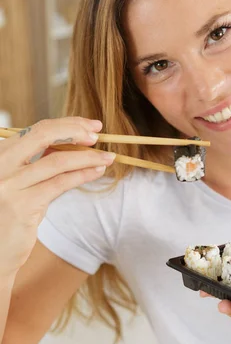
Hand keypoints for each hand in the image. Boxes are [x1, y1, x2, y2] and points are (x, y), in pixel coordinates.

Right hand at [0, 117, 115, 278]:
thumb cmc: (8, 219)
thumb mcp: (19, 184)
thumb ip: (37, 165)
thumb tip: (71, 145)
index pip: (34, 129)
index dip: (65, 124)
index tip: (88, 125)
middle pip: (42, 135)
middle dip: (75, 130)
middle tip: (98, 133)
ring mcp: (8, 185)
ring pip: (56, 161)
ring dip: (87, 157)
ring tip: (108, 157)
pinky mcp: (22, 206)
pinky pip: (60, 184)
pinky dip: (82, 175)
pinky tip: (97, 172)